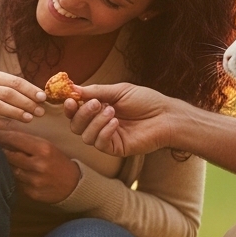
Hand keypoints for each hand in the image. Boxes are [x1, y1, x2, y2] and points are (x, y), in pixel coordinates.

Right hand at [0, 71, 46, 130]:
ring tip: (30, 119)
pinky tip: (13, 126)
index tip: (43, 98)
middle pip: (8, 93)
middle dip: (27, 103)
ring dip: (16, 112)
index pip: (15, 81)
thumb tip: (39, 96)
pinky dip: (2, 123)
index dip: (30, 89)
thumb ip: (12, 89)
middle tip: (40, 111)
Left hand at [0, 129, 79, 203]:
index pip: (16, 139)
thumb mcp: (47, 147)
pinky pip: (17, 183)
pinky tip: (19, 174)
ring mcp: (35, 180)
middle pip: (9, 155)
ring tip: (4, 159)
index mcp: (43, 149)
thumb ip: (28, 142)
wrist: (74, 185)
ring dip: (7, 164)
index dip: (2, 135)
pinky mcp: (32, 193)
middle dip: (0, 150)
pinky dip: (16, 177)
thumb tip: (4, 135)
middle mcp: (38, 165)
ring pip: (11, 169)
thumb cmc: (57, 161)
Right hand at [64, 82, 178, 156]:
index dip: (69, 107)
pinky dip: (104, 132)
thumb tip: (72, 88)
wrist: (166, 116)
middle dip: (82, 114)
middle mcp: (99, 124)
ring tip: (112, 112)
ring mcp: (107, 137)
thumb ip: (95, 91)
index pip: (74, 111)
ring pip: (85, 136)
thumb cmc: (146, 101)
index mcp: (98, 109)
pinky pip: (99, 144)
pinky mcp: (116, 148)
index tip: (70, 99)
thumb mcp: (118, 91)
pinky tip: (116, 123)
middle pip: (75, 125)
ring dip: (95, 122)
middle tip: (96, 104)